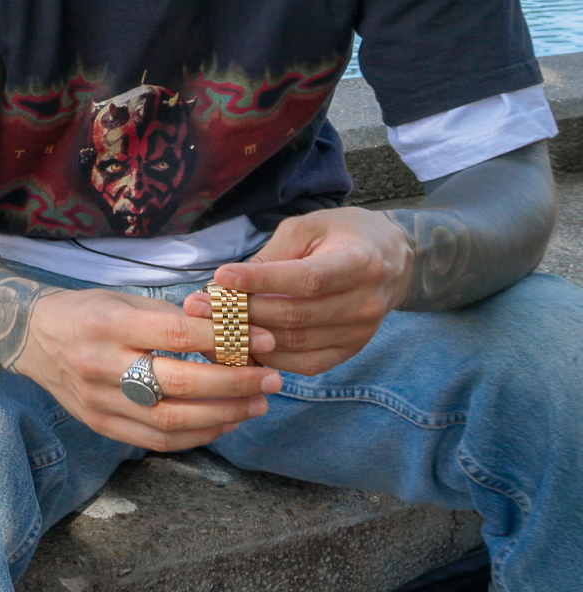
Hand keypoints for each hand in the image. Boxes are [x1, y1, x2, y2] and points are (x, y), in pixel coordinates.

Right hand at [19, 288, 281, 450]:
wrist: (31, 338)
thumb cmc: (87, 312)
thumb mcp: (124, 299)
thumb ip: (173, 318)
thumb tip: (233, 335)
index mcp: (106, 323)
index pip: (175, 334)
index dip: (225, 339)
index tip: (265, 339)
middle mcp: (99, 364)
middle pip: (178, 383)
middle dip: (235, 384)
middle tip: (272, 378)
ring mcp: (98, 401)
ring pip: (171, 420)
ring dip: (224, 415)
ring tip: (257, 403)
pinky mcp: (100, 425)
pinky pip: (157, 440)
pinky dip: (198, 435)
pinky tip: (224, 422)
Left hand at [188, 207, 411, 374]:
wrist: (393, 259)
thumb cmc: (342, 235)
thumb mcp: (308, 228)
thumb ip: (273, 255)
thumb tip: (228, 284)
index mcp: (359, 263)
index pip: (306, 279)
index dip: (262, 281)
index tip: (221, 277)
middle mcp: (365, 303)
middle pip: (295, 316)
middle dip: (241, 312)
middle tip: (199, 305)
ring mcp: (360, 332)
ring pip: (296, 344)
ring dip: (247, 338)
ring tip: (209, 326)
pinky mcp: (351, 350)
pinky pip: (305, 363)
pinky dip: (270, 358)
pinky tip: (240, 344)